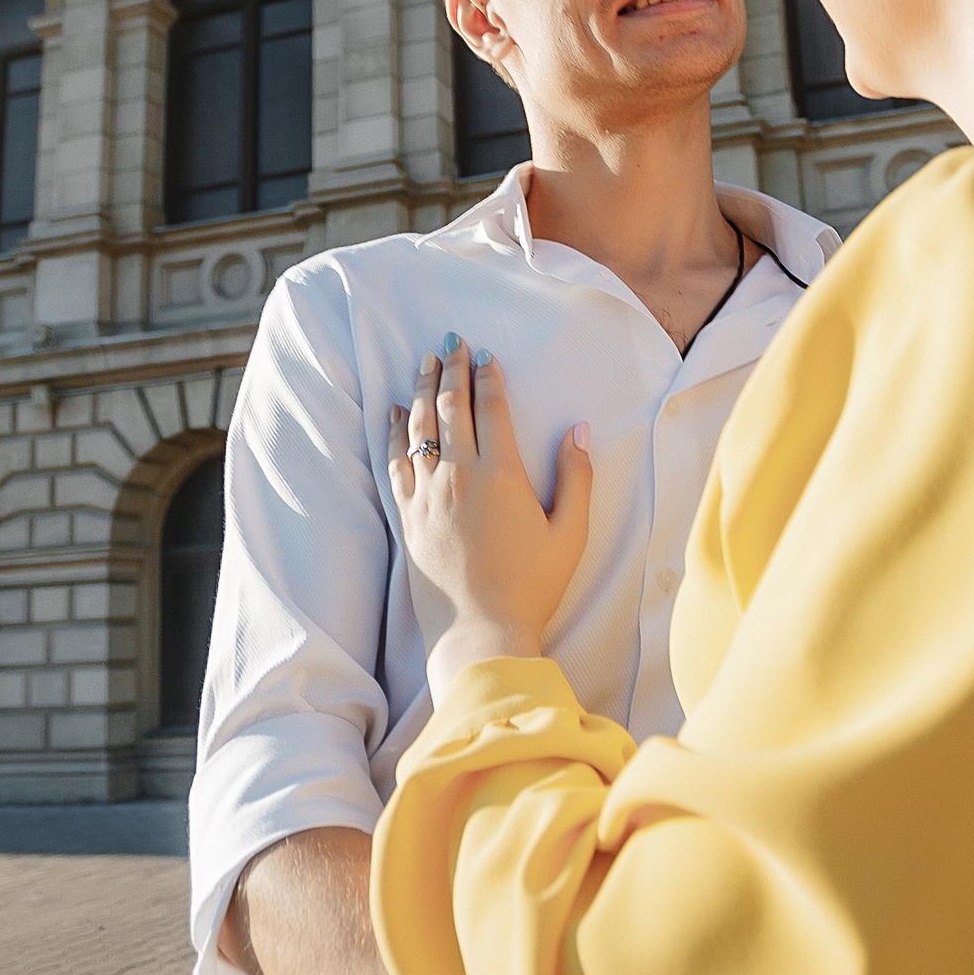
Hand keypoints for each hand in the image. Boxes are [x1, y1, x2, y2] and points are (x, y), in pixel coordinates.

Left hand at [384, 335, 592, 691]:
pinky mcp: (407, 517)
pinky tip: (394, 413)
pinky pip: (396, 462)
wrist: (481, 632)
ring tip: (424, 362)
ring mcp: (428, 495)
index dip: (489, 377)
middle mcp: (459, 475)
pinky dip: (394, 432)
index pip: (492, 408)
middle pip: (450, 406)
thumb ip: (577, 477)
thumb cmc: (532, 587)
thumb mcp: (571, 533)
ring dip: (420, 388)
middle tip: (452, 342)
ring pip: (418, 426)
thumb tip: (578, 430)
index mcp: (502, 474)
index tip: (487, 356)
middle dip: (450, 368)